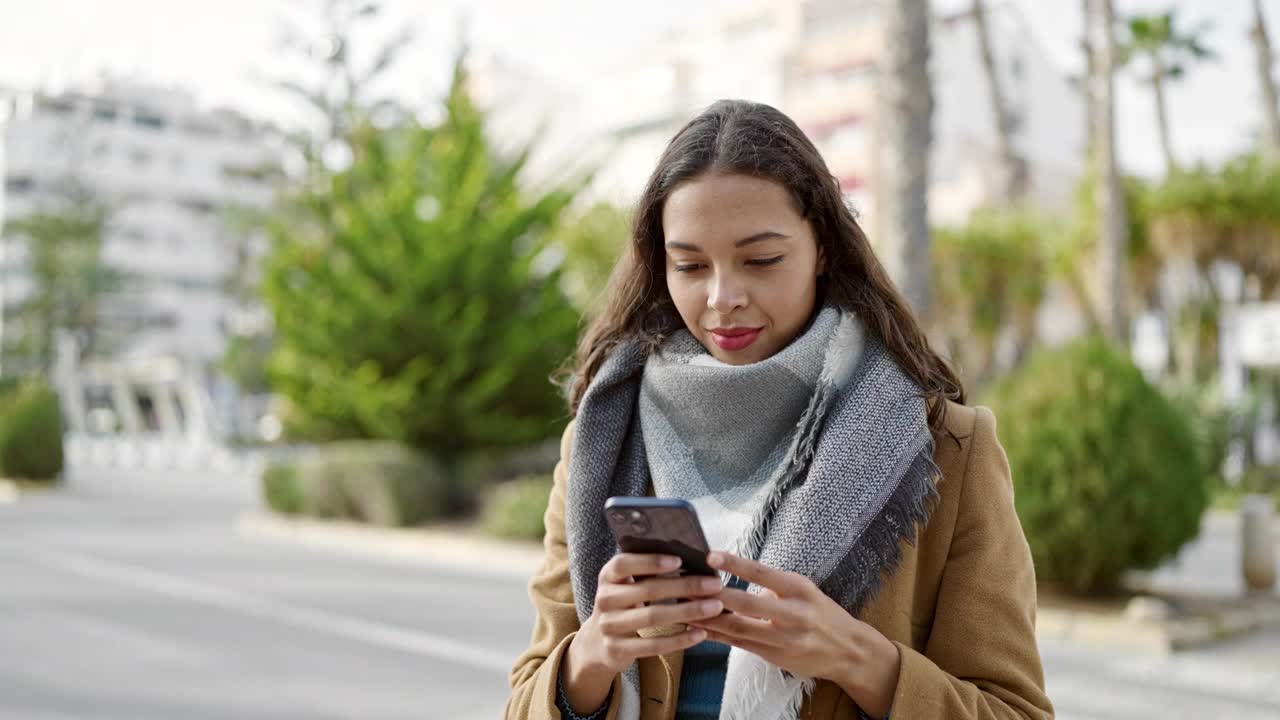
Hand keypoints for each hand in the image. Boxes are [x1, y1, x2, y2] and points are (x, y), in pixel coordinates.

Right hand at [573, 552, 725, 675]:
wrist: (598, 643)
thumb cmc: (624, 604)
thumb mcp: (627, 584)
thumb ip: (647, 571)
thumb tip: (690, 556)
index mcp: (608, 576)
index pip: (624, 564)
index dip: (650, 561)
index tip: (679, 560)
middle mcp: (605, 599)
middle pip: (647, 590)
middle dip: (685, 586)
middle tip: (715, 584)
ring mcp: (609, 626)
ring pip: (653, 617)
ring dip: (688, 611)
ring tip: (715, 607)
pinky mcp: (617, 649)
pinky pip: (653, 645)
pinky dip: (679, 639)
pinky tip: (700, 634)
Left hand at [687, 551, 900, 717]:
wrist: (848, 650)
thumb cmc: (820, 613)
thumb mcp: (803, 590)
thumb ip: (772, 584)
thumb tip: (734, 575)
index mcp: (799, 590)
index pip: (762, 573)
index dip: (735, 564)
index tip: (711, 556)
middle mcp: (792, 615)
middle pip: (747, 604)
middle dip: (715, 595)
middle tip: (688, 583)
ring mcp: (783, 639)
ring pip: (738, 629)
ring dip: (709, 618)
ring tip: (684, 606)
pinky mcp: (773, 657)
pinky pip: (739, 644)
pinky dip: (717, 635)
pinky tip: (697, 628)